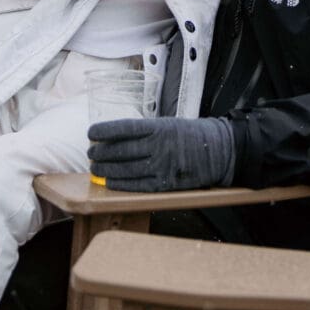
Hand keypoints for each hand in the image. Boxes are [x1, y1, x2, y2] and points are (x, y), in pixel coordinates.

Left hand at [88, 117, 233, 191]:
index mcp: (159, 127)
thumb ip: (145, 132)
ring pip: (127, 169)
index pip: (125, 128)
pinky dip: (122, 184)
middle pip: (122, 150)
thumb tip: (116, 139)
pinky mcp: (167, 183)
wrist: (218, 150)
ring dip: (108, 170)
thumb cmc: (189, 135)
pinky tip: (111, 182)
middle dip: (102, 153)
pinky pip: (139, 185)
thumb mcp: (168, 125)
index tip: (91, 133)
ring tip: (96, 168)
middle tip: (91, 154)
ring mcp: (163, 165)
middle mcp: (159, 145)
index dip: (105, 131)